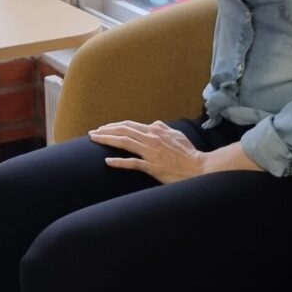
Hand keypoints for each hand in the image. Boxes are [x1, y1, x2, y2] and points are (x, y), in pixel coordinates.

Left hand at [89, 120, 206, 184]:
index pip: (130, 125)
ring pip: (124, 143)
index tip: (103, 128)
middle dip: (105, 131)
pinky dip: (118, 162)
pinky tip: (107, 161)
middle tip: (92, 133)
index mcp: (156, 130)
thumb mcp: (177, 135)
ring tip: (94, 140)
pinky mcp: (152, 166)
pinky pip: (132, 163)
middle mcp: (151, 139)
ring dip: (107, 140)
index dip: (114, 126)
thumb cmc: (189, 153)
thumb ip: (163, 128)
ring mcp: (151, 153)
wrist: (199, 168)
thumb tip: (153, 124)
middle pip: (123, 131)